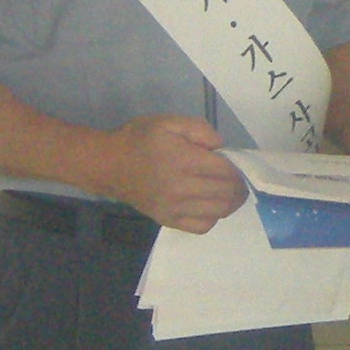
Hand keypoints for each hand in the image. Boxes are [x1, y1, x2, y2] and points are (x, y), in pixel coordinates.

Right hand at [102, 114, 248, 230]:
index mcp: (184, 161)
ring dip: (231, 202)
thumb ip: (201, 130)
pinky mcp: (168, 220)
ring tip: (230, 191)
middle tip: (240, 178)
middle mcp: (181, 188)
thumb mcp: (169, 122)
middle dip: (240, 186)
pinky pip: (202, 227)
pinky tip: (210, 204)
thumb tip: (223, 147)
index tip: (241, 163)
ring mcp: (174, 208)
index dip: (240, 169)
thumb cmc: (139, 140)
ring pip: (219, 212)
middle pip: (227, 193)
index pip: (227, 172)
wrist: (108, 165)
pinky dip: (213, 217)